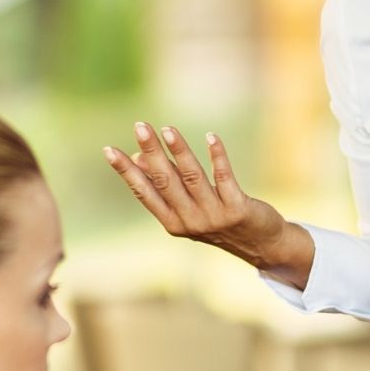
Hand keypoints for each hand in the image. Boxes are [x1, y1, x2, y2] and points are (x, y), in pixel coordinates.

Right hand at [103, 121, 309, 280]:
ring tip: (167, 129)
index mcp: (172, 223)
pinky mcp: (237, 209)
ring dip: (179, 151)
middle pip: (165, 181)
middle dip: (151, 152)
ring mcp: (213, 216)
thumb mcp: (188, 207)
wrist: (260, 244)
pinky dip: (217, 156)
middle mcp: (189, 221)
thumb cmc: (219, 220)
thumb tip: (140, 157)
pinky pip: (224, 178)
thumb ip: (165, 185)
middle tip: (140, 126)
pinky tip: (211, 137)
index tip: (109, 150)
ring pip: (192, 177)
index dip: (126, 171)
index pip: (143, 192)